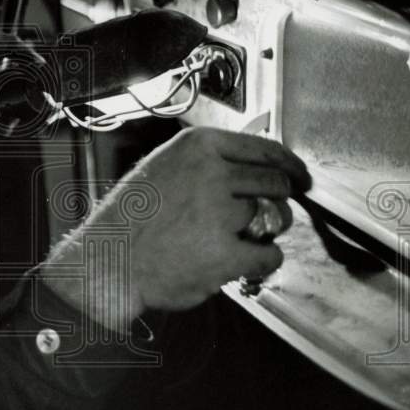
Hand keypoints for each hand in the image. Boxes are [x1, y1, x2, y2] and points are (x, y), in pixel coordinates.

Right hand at [41, 127, 310, 330]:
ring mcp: (219, 214)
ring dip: (268, 232)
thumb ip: (208, 162)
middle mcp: (211, 173)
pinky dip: (263, 261)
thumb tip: (260, 166)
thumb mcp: (165, 167)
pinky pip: (270, 255)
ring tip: (240, 240)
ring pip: (276, 218)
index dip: (290, 166)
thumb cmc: (134, 218)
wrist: (108, 260)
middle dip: (277, 203)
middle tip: (265, 218)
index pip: (265, 149)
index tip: (301, 178)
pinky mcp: (225, 254)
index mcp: (199, 147)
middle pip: (275, 184)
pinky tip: (243, 262)